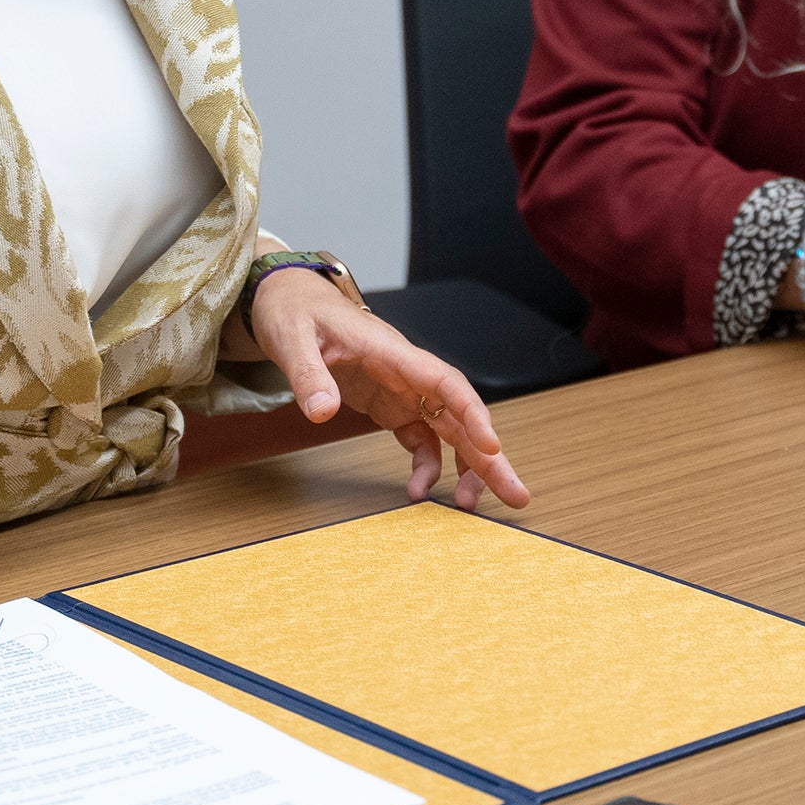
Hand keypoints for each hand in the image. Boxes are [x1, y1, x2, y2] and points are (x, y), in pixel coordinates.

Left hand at [245, 266, 532, 512]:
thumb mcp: (292, 339)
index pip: (445, 381)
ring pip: (451, 429)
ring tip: (470, 504)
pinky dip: (427, 465)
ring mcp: (403, 389)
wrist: (289, 301)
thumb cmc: (296, 311)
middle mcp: (407, 372)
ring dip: (468, 466)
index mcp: (392, 351)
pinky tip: (419, 489)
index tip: (492, 446)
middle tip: (515, 493)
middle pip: (461, 413)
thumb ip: (309, 375)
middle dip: (490, 454)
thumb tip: (322, 413)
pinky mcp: (391, 404)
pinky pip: (422, 437)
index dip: (472, 414)